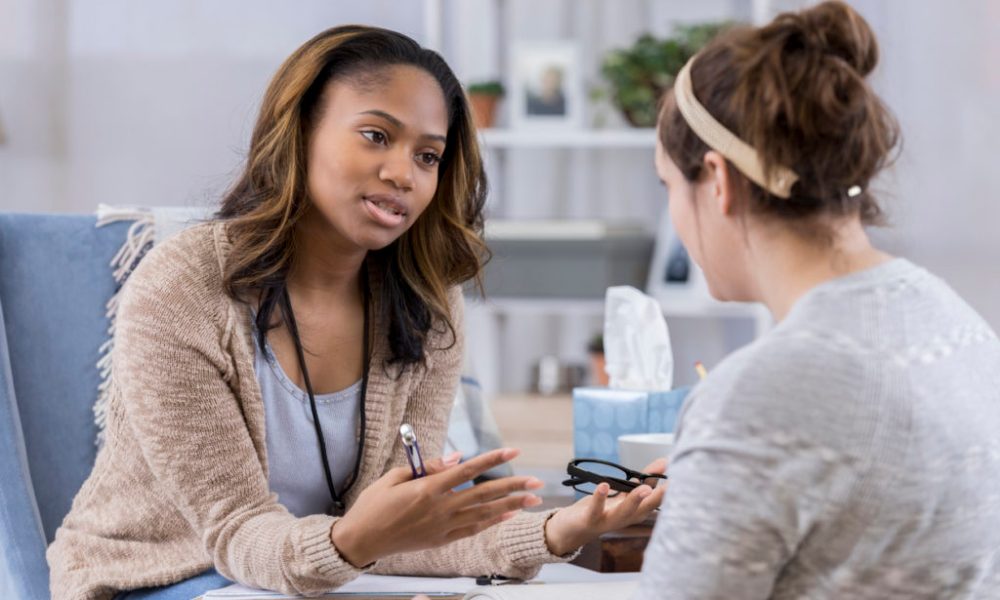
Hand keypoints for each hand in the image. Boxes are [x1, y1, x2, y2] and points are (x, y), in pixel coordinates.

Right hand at [330, 448, 543, 566]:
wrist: (362, 540)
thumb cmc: (374, 504)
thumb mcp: (395, 477)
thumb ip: (429, 467)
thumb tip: (457, 458)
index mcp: (428, 489)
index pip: (467, 471)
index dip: (492, 459)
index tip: (512, 451)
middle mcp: (440, 509)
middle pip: (484, 494)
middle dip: (513, 486)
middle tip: (536, 481)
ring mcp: (442, 527)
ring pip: (484, 514)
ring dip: (510, 505)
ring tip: (531, 499)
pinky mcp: (441, 540)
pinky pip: (473, 529)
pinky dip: (492, 521)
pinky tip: (507, 515)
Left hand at [543, 458, 666, 555]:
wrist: (572, 530)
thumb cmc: (601, 510)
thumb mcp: (625, 494)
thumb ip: (644, 480)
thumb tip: (664, 462)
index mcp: (636, 511)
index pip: (656, 500)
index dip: (669, 490)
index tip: (681, 476)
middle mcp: (626, 518)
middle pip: (645, 509)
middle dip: (659, 498)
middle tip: (672, 485)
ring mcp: (609, 520)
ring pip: (624, 512)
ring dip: (635, 500)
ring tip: (643, 488)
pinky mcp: (591, 519)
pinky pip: (596, 509)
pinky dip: (600, 498)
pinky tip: (604, 485)